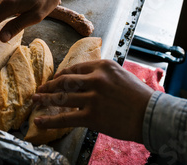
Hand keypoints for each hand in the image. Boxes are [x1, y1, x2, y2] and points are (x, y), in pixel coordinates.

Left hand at [31, 59, 153, 142]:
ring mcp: (93, 98)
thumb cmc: (139, 96)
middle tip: (39, 89)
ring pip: (61, 98)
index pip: (74, 68)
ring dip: (44, 99)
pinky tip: (39, 120)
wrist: (152, 115)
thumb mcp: (120, 75)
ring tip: (34, 101)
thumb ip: (102, 75)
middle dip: (49, 86)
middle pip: (64, 81)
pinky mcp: (92, 116)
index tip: (54, 79)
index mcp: (102, 66)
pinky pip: (65, 118)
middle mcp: (95, 79)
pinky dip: (49, 120)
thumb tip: (84, 79)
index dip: (61, 75)